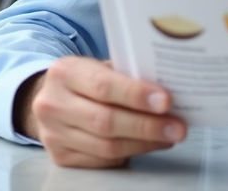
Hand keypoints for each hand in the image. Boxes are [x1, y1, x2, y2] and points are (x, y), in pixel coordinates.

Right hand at [16, 56, 187, 167]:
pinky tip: (148, 144)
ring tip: (168, 136)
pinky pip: (102, 161)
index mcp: (64, 73)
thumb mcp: (98, 66)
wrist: (50, 98)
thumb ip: (125, 75)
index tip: (166, 101)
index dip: (136, 95)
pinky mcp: (60, 156)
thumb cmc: (84, 80)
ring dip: (144, 143)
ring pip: (106, 146)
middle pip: (106, 121)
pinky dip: (130, 153)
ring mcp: (53, 133)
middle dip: (147, 125)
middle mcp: (53, 104)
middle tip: (177, 126)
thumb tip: (166, 91)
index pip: (103, 86)